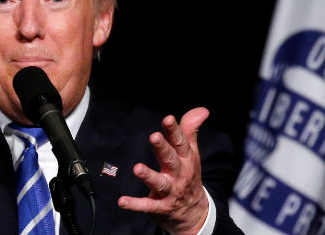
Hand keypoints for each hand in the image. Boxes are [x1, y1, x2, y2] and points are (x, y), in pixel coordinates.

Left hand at [118, 107, 209, 234]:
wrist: (195, 213)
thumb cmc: (188, 176)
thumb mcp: (192, 154)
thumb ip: (190, 130)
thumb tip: (202, 110)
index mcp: (186, 160)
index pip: (180, 143)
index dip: (174, 130)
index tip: (168, 119)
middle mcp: (179, 175)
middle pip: (170, 160)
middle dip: (162, 148)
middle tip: (154, 136)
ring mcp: (170, 192)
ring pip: (160, 183)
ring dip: (148, 176)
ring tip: (137, 168)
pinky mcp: (160, 207)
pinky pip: (148, 206)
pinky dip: (135, 204)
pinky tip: (122, 201)